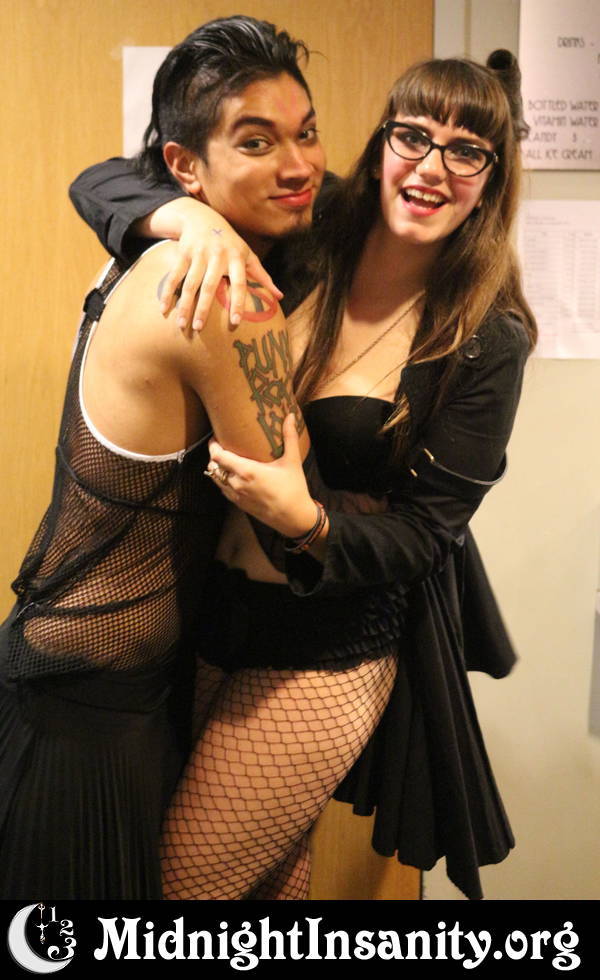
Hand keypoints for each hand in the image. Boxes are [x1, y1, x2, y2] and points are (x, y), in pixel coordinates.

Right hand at [141, 198, 282, 329]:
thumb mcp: (248, 255)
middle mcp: (217, 256)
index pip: (239, 283)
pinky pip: (174, 276)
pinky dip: (168, 292)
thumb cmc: (230, 243)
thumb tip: (280, 297)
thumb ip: (262, 276)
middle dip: (203, 308)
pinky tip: (164, 309)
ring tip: (181, 325)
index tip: (236, 322)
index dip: (238, 302)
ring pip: (190, 283)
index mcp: (236, 258)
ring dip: (184, 305)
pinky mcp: (183, 253)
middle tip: (199, 329)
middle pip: (209, 286)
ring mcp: (198, 254)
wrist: (203, 217)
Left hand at [206, 414, 317, 538]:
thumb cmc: (294, 489)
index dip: (213, 445)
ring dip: (217, 468)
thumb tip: (290, 416)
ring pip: (215, 479)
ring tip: (224, 458)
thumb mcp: (292, 462)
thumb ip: (289, 437)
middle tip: (221, 444)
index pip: (218, 456)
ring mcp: (236, 496)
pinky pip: (223, 489)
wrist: (294, 518)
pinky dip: (222, 480)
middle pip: (213, 466)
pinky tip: (232, 475)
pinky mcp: (239, 504)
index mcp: (246, 471)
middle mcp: (236, 484)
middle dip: (214, 455)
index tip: (216, 436)